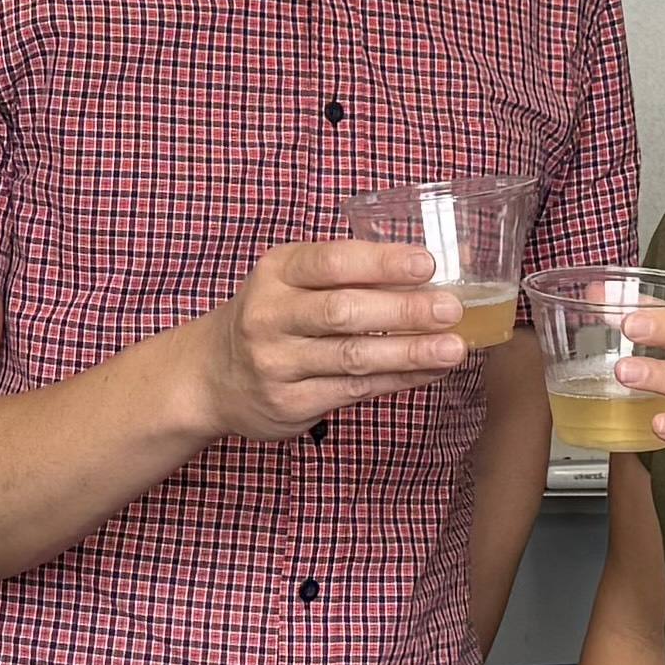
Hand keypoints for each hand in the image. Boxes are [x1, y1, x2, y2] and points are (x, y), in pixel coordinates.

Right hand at [185, 241, 466, 441]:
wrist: (211, 375)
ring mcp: (277, 363)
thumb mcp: (294, 279)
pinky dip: (398, 380)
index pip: (331, 261)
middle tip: (451, 308)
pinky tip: (430, 371)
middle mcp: (270, 315)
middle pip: (343, 311)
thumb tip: (439, 265)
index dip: (381, 262)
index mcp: (277, 272)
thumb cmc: (273, 315)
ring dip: (409, 352)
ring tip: (454, 347)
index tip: (426, 264)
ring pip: (352, 357)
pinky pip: (354, 390)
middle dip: (403, 310)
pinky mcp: (290, 402)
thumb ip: (354, 271)